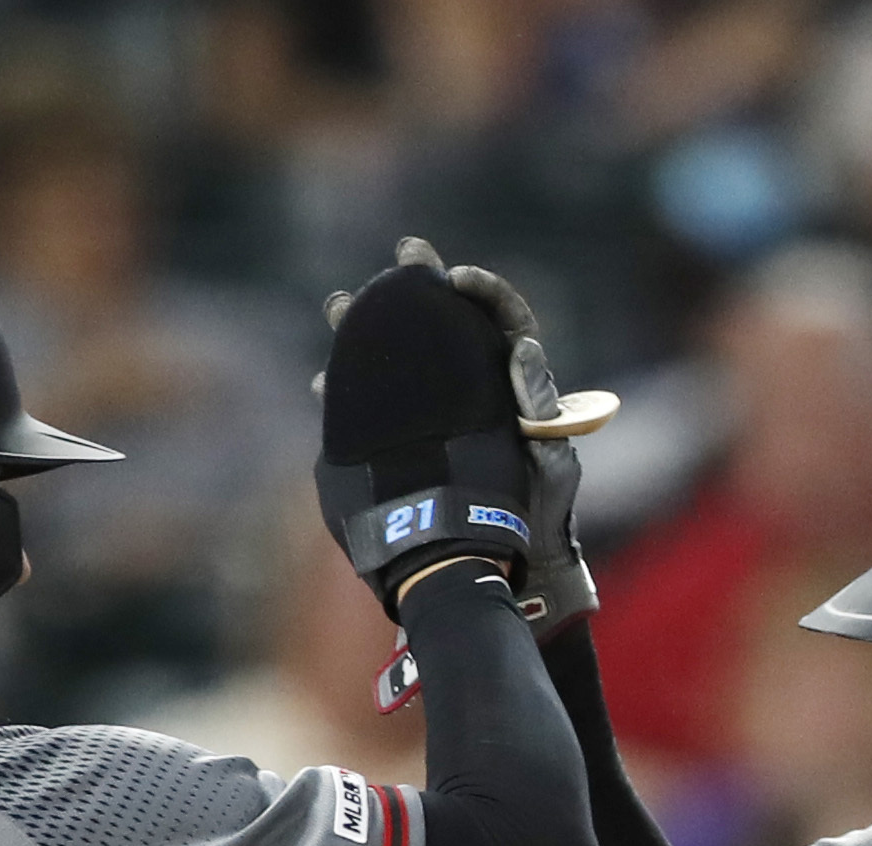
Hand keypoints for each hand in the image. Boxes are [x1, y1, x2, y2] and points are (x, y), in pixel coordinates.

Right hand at [314, 237, 613, 625]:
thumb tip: (521, 346)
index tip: (454, 277)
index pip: (502, 320)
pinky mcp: (417, 446)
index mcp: (517, 387)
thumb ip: (536, 407)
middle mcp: (481, 391)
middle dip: (420, 292)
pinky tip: (322, 385)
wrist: (518, 564)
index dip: (481, 292)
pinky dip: (352, 397)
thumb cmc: (541, 514)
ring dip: (371, 336)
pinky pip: (381, 413)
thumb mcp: (549, 462)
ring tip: (337, 307)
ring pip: (405, 366)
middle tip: (403, 256)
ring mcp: (443, 417)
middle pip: (448, 329)